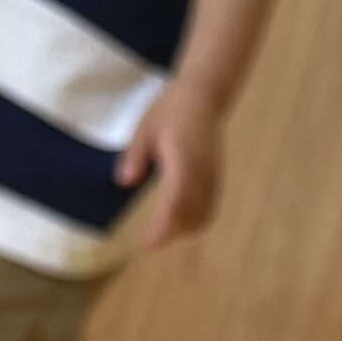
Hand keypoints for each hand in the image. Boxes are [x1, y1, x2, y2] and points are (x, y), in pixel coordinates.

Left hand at [114, 81, 223, 250]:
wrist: (203, 98)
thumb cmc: (170, 109)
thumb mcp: (145, 126)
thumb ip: (135, 155)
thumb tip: (124, 182)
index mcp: (183, 157)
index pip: (175, 201)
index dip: (162, 226)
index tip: (145, 242)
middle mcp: (201, 172)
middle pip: (189, 215)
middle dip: (169, 233)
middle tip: (147, 242)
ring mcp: (213, 178)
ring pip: (202, 216)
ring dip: (182, 230)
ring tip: (160, 234)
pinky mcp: (217, 181)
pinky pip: (209, 210)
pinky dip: (194, 223)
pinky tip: (178, 224)